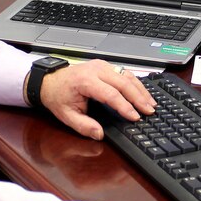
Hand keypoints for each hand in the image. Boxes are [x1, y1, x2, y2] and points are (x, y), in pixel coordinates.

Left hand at [39, 60, 155, 139]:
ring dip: (141, 90)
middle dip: (139, 98)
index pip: (111, 94)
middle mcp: (96, 70)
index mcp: (85, 81)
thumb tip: (99, 134)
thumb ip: (83, 126)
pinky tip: (143, 94)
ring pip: (127, 76)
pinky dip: (136, 84)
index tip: (135, 117)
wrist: (49, 81)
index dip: (125, 106)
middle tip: (149, 111)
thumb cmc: (58, 96)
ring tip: (151, 104)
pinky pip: (125, 73)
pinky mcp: (106, 66)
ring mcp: (102, 66)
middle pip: (123, 83)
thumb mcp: (66, 115)